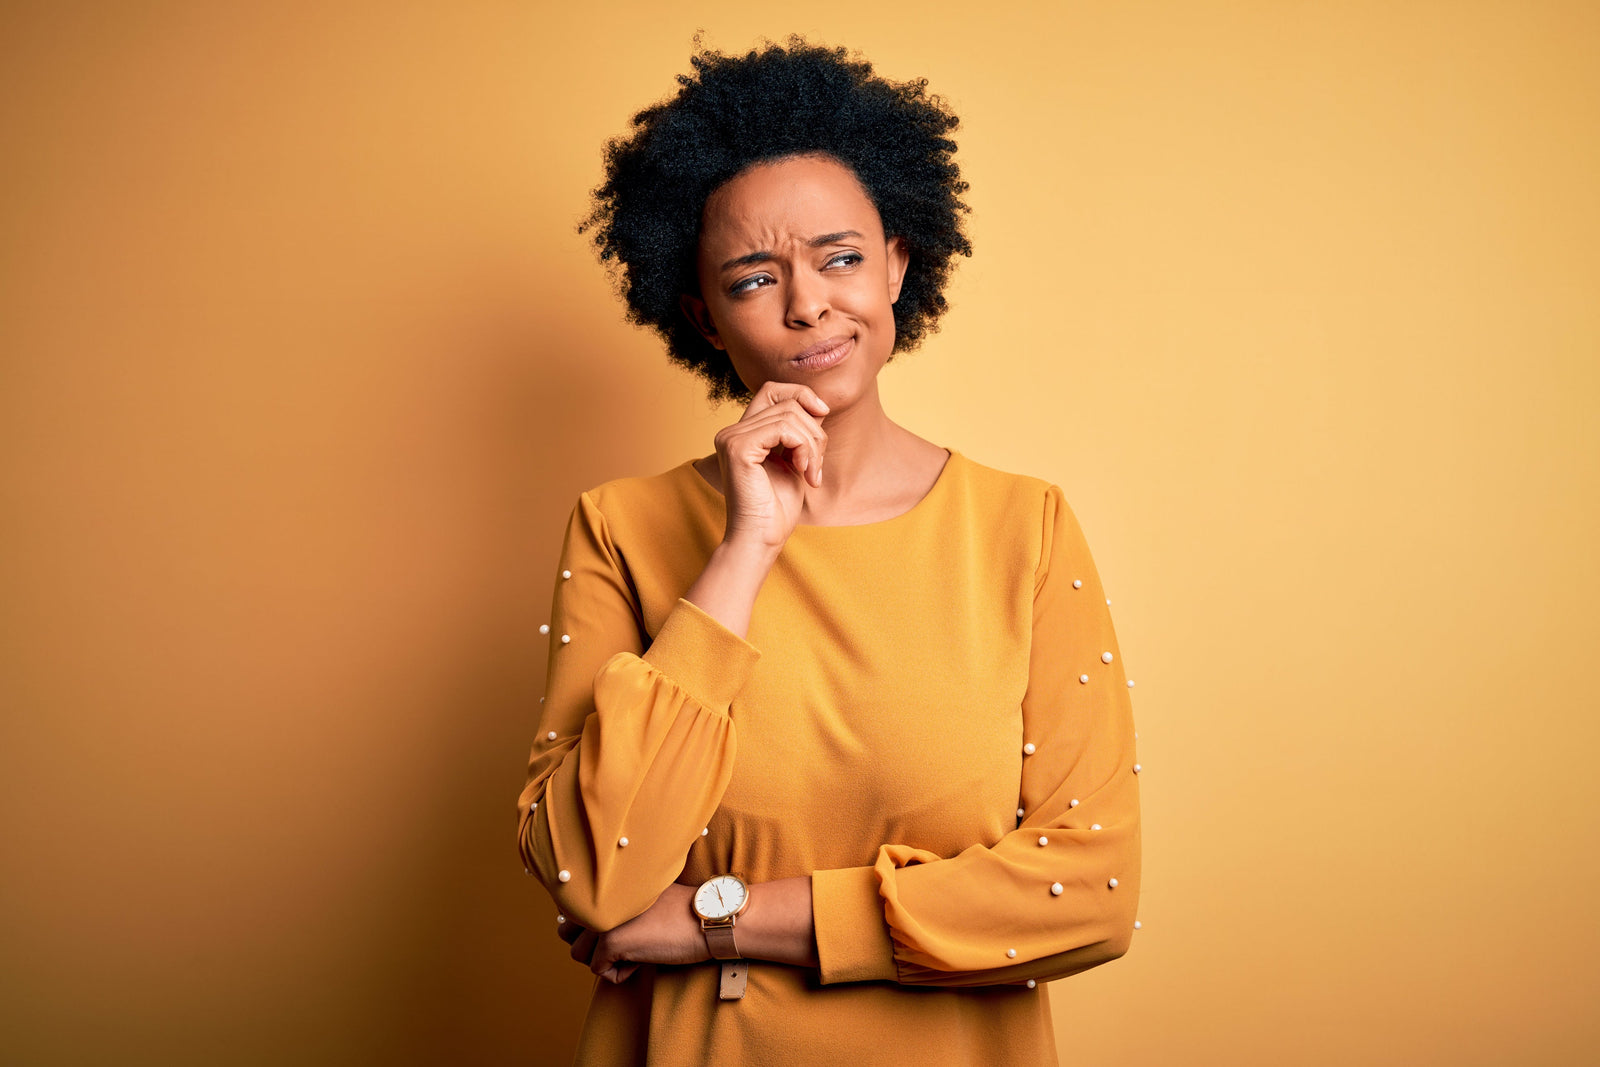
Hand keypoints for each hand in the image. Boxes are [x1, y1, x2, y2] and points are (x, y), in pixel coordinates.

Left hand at [561, 883, 708, 983]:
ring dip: (605, 960)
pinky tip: (643, 960)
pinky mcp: (611, 941)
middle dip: (589, 945)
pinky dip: (620, 974)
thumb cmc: (681, 911)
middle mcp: (599, 898)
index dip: (591, 927)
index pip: (568, 910)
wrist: (708, 920)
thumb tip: (581, 925)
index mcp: (606, 884)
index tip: (619, 927)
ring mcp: (603, 918)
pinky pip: (599, 971)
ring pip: (579, 954)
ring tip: (635, 949)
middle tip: (622, 942)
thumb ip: (614, 903)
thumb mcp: (643, 898)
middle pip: (566, 932)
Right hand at [712, 381, 829, 549]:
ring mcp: (732, 437)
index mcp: (742, 433)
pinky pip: (785, 429)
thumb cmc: (777, 509)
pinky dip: (804, 449)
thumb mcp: (795, 461)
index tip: (822, 415)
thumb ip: (800, 433)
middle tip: (816, 467)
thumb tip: (818, 404)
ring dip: (813, 446)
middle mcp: (731, 431)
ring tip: (811, 474)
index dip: (801, 394)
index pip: (772, 390)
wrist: (760, 540)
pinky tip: (803, 473)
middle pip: (788, 403)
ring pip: (791, 415)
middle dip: (814, 432)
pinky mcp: (738, 447)